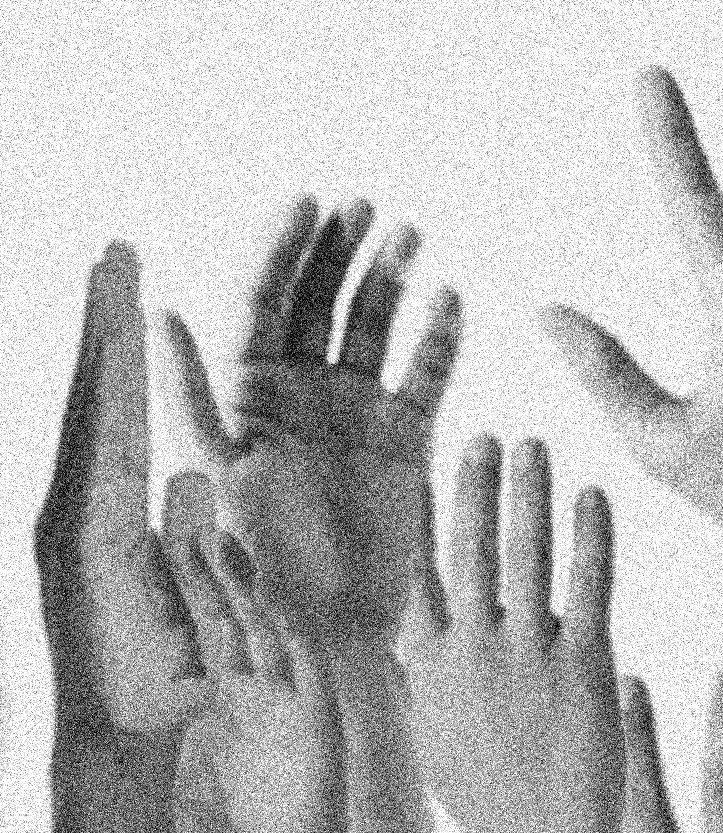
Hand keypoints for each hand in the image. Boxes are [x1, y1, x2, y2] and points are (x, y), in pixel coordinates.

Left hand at [36, 243, 205, 734]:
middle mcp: (69, 510)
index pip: (109, 414)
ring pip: (86, 422)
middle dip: (102, 325)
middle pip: (87, 399)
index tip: (126, 275)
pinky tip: (122, 390)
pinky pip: (94, 455)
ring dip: (102, 358)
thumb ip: (186, 545)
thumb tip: (193, 471)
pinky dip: (108, 406)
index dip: (119, 342)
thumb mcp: (179, 622)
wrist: (106, 743)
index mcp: (93, 524)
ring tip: (113, 301)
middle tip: (114, 256)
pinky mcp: (78, 538)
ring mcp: (68, 522)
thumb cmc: (151, 693)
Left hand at [166, 199, 461, 646]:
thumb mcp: (214, 475)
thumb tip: (162, 313)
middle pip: (317, 301)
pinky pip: (425, 375)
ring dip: (388, 278)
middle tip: (362, 205)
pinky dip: (438, 338)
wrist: (331, 629)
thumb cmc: (259, 563)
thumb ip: (192, 395)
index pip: (261, 301)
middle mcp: (299, 394)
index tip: (306, 204)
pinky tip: (450, 299)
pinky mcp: (405, 440)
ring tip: (409, 235)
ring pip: (372, 325)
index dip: (280, 249)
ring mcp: (354, 412)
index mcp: (246, 395)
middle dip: (337, 248)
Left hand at [173, 524, 347, 832]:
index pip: (201, 634)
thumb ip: (188, 719)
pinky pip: (310, 674)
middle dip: (212, 572)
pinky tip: (276, 599)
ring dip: (250, 588)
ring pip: (271, 635)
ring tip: (222, 539)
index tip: (158, 541)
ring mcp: (294, 716)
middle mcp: (259, 704)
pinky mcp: (323, 735)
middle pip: (235, 621)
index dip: (183, 589)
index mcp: (224, 712)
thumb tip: (170, 677)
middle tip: (192, 518)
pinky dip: (295, 636)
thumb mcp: (189, 771)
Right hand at [398, 434, 623, 832]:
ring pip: (526, 554)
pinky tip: (593, 495)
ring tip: (535, 445)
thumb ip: (423, 682)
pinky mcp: (584, 664)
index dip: (428, 518)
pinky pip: (588, 584)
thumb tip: (404, 647)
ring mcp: (527, 654)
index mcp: (433, 664)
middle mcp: (473, 650)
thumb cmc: (491, 802)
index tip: (427, 467)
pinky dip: (590, 536)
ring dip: (529, 493)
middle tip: (489, 438)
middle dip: (480, 489)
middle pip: (472, 549)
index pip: (423, 573)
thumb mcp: (435, 739)